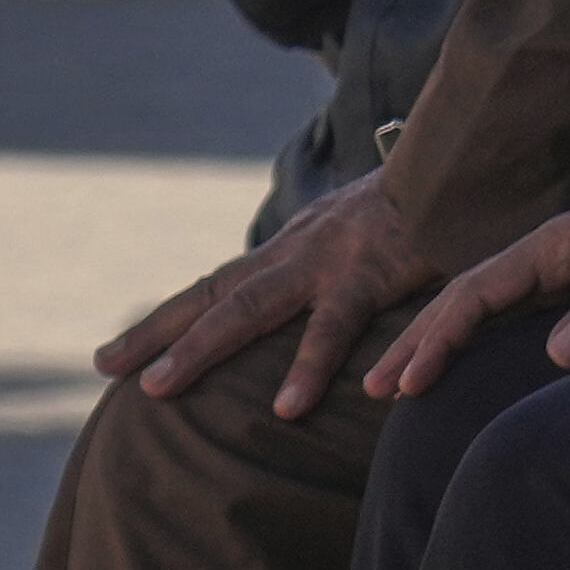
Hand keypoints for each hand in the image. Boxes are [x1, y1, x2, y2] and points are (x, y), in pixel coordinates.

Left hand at [98, 173, 443, 420]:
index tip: (115, 356)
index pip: (216, 287)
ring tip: (159, 388)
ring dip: (200, 349)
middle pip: (214, 297)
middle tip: (107, 369)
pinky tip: (287, 408)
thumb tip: (320, 303)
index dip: (165, 321)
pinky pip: (335, 328)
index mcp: (293, 249)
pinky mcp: (371, 276)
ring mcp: (328, 264)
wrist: (462, 162)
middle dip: (157, 334)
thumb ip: (339, 265)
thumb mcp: (367, 234)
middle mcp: (296, 253)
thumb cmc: (427, 205)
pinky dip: (308, 367)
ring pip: (249, 309)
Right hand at [361, 165, 569, 402]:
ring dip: (440, 343)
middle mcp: (548, 255)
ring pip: (484, 309)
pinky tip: (462, 367)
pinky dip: (478, 341)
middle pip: (466, 299)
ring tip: (398, 385)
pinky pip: (514, 317)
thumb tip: (557, 358)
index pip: (481, 290)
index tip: (412, 377)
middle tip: (376, 390)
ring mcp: (560, 271)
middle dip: (419, 342)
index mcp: (556, 242)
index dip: (441, 335)